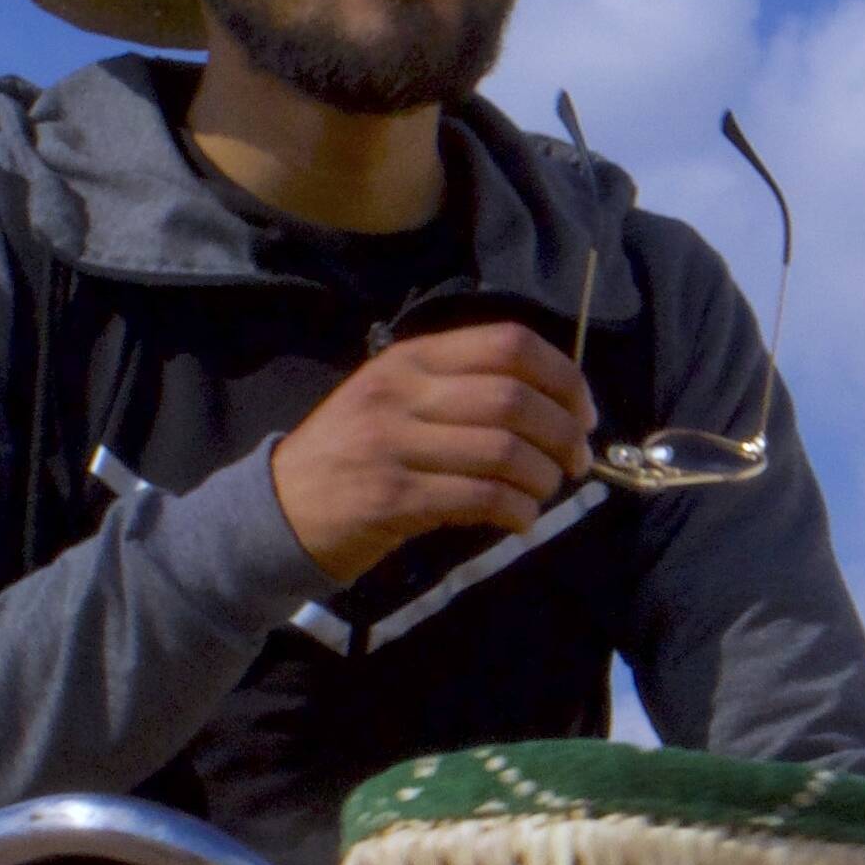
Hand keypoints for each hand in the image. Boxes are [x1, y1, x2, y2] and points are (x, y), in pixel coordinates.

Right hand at [268, 322, 594, 585]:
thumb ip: (460, 389)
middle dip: (563, 433)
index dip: (563, 377)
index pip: (508, 344)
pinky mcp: (391, 497)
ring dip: (541, 478)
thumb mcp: (396, 400)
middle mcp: (401, 391)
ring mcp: (392, 443)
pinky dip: (515, 511)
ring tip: (543, 493)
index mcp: (411, 357)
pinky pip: (478, 497)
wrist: (280, 508)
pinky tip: (519, 521)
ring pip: (502, 450)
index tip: (583, 413)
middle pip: (514, 398)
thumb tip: (554, 405)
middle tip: (576, 462)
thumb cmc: (354, 454)